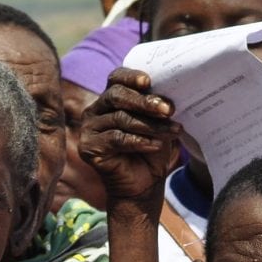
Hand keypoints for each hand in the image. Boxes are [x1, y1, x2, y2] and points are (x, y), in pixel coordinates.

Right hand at [79, 69, 181, 216]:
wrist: (143, 185)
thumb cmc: (151, 152)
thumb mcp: (158, 125)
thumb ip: (157, 109)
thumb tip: (168, 96)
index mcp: (110, 99)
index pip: (116, 79)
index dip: (131, 77)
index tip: (149, 81)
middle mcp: (95, 110)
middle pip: (116, 96)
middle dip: (145, 102)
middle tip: (168, 110)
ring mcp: (89, 128)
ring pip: (120, 118)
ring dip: (149, 125)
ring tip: (172, 131)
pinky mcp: (88, 147)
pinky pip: (116, 139)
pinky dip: (138, 141)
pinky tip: (155, 145)